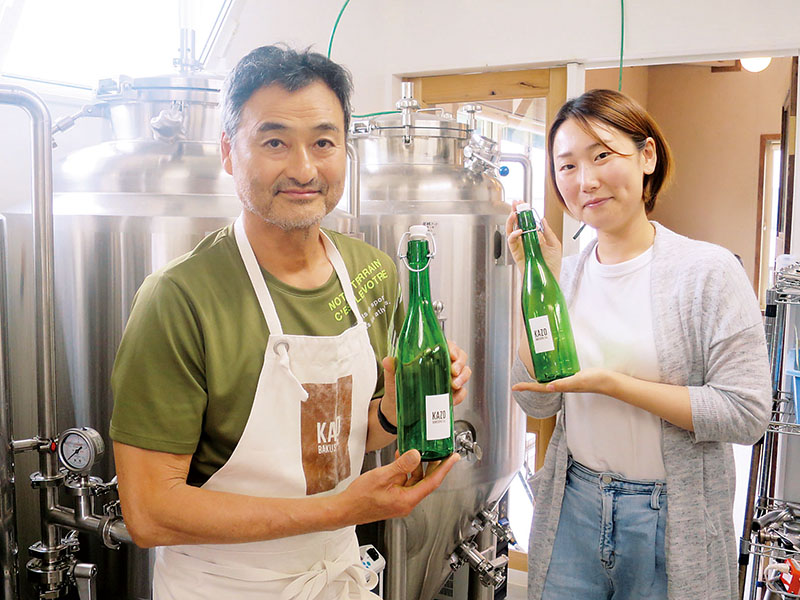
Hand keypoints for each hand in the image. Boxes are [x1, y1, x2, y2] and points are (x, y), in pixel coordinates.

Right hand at [338, 449, 459, 523]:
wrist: (344, 509)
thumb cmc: (359, 498)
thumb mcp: (382, 477)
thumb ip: (401, 466)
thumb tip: (416, 455)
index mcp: (407, 500)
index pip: (432, 482)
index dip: (444, 468)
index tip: (453, 458)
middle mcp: (406, 502)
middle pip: (425, 481)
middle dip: (432, 465)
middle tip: (440, 451)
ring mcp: (400, 501)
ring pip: (414, 481)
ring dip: (415, 466)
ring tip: (413, 451)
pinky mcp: (393, 498)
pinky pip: (404, 483)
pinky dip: (404, 471)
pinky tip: (399, 461)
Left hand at [378, 341, 470, 419]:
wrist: (396, 411)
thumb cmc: (396, 389)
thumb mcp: (393, 378)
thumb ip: (392, 369)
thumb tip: (388, 361)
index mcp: (429, 357)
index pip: (446, 346)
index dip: (453, 348)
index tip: (452, 354)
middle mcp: (440, 366)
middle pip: (460, 358)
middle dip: (460, 363)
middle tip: (454, 370)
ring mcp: (446, 380)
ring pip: (464, 373)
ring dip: (463, 378)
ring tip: (454, 384)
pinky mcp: (448, 394)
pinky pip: (461, 393)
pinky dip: (459, 396)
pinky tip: (451, 399)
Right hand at [505, 202, 561, 277]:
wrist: (549, 278)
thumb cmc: (552, 264)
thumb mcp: (555, 244)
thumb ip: (548, 232)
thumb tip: (542, 219)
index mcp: (535, 236)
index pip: (527, 221)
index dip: (524, 212)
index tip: (523, 203)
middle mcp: (526, 240)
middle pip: (517, 223)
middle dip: (515, 212)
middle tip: (515, 204)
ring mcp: (520, 246)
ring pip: (511, 230)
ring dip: (511, 221)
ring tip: (514, 214)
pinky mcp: (516, 253)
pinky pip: (512, 242)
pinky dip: (514, 235)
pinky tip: (519, 231)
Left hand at [511, 367, 617, 395]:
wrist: (607, 380)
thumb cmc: (594, 380)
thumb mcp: (578, 380)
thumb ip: (564, 383)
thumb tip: (549, 387)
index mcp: (560, 387)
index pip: (539, 388)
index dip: (526, 387)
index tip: (514, 387)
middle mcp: (561, 385)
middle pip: (540, 386)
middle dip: (528, 385)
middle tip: (517, 385)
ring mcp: (566, 382)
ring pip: (547, 382)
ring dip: (536, 381)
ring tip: (527, 378)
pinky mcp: (571, 377)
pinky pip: (556, 377)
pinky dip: (548, 375)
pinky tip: (547, 370)